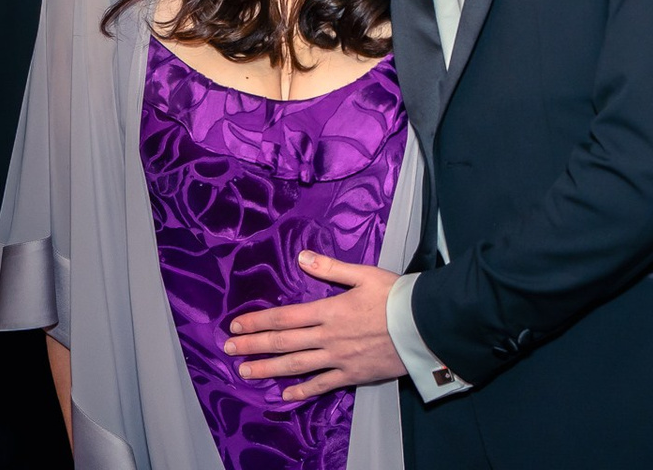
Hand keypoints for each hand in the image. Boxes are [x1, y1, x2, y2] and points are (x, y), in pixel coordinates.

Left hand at [225, 250, 402, 400]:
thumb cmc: (396, 296)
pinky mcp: (353, 375)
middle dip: (253, 346)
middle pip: (284, 343)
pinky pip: (323, 385)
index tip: (236, 326)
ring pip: (297, 366)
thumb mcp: (364, 274)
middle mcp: (328, 337)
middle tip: (228, 350)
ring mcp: (339, 359)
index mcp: (329, 310)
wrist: (423, 326)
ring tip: (246, 372)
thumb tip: (302, 257)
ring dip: (268, 369)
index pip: (285, 317)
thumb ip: (331, 268)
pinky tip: (286, 395)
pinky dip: (303, 391)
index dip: (258, 321)